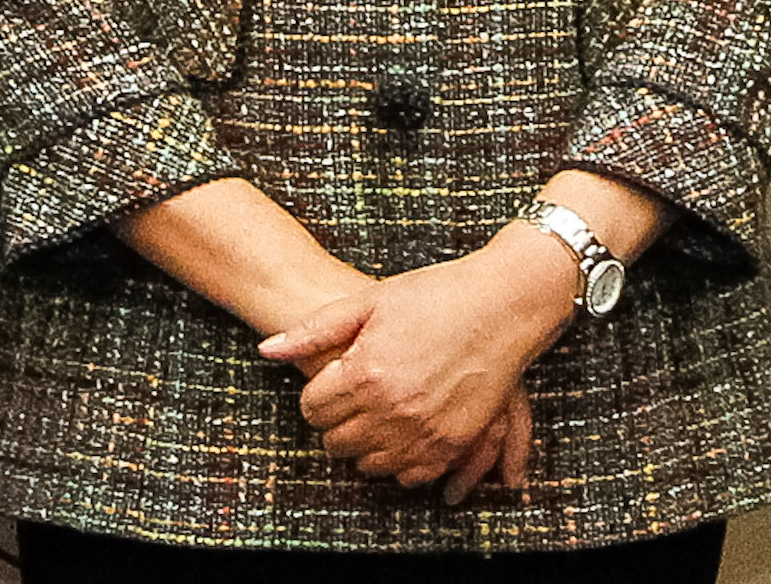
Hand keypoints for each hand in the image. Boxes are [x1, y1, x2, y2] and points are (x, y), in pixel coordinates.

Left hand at [262, 226, 566, 496]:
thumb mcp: (368, 301)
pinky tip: (400, 436)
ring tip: (373, 418)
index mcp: (364, 371)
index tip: (327, 386)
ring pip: (370, 465)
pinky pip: (412, 476)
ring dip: (364, 446)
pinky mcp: (454, 443)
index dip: (314, 398)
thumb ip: (313, 330)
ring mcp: (424, 430)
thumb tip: (267, 350)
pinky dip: (400, 463)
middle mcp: (391, 408)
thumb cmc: (435, 295)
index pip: (313, 410)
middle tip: (347, 403)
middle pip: (337, 443)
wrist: (502, 304)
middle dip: (334, 424)